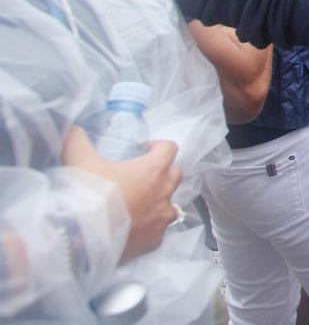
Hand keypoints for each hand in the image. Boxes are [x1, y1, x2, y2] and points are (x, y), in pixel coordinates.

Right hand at [61, 127, 181, 261]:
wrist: (80, 239)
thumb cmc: (86, 194)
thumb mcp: (79, 160)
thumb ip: (78, 140)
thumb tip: (73, 128)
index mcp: (154, 169)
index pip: (170, 148)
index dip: (157, 146)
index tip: (142, 150)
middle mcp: (164, 192)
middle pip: (174, 174)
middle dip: (161, 173)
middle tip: (139, 177)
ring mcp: (162, 218)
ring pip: (171, 204)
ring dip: (158, 201)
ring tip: (136, 204)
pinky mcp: (156, 241)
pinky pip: (159, 229)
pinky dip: (149, 227)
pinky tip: (131, 228)